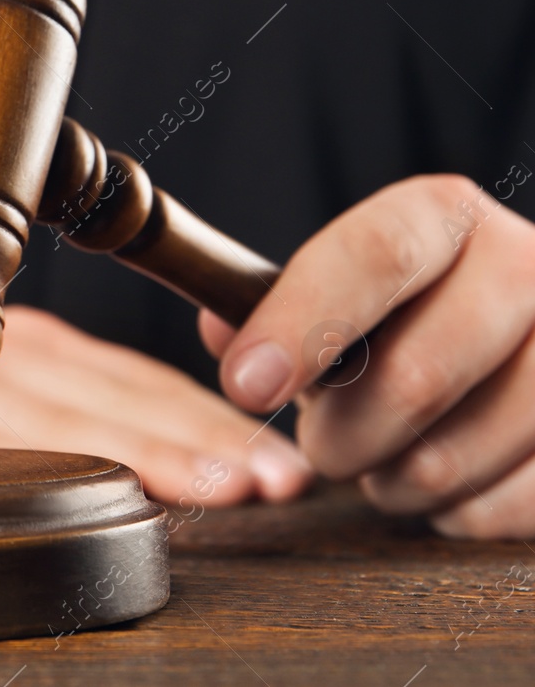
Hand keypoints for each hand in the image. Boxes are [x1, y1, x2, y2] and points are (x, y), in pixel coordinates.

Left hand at [201, 174, 534, 537]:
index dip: (301, 323)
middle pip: (414, 377)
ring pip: (452, 458)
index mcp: (444, 217)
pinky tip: (448, 479)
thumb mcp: (333, 293)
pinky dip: (452, 511)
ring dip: (391, 479)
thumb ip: (266, 306)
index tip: (248, 383)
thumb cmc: (402, 318)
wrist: (514, 344)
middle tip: (323, 442)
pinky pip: (504, 506)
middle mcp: (525, 266)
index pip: (374, 257)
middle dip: (340, 433)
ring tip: (386, 458)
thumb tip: (223, 333)